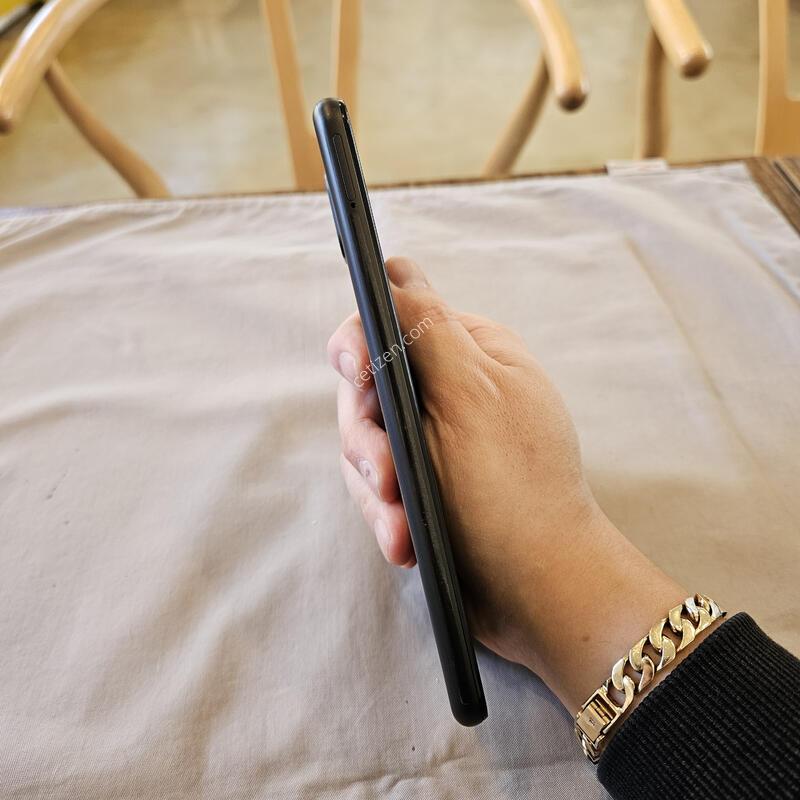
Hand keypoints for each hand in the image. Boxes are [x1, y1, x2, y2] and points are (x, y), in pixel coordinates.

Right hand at [329, 257, 687, 711]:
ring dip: (376, 491)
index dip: (361, 345)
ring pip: (365, 448)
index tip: (356, 372)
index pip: (392, 323)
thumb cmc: (514, 488)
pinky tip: (404, 542)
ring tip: (400, 525)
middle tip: (386, 475)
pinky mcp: (420, 491)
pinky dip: (387, 518)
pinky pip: (376, 492)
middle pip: (366, 392)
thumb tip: (396, 269)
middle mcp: (447, 395)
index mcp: (468, 355)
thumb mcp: (471, 395)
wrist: (540, 590)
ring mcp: (431, 445)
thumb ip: (426, 328)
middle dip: (368, 439)